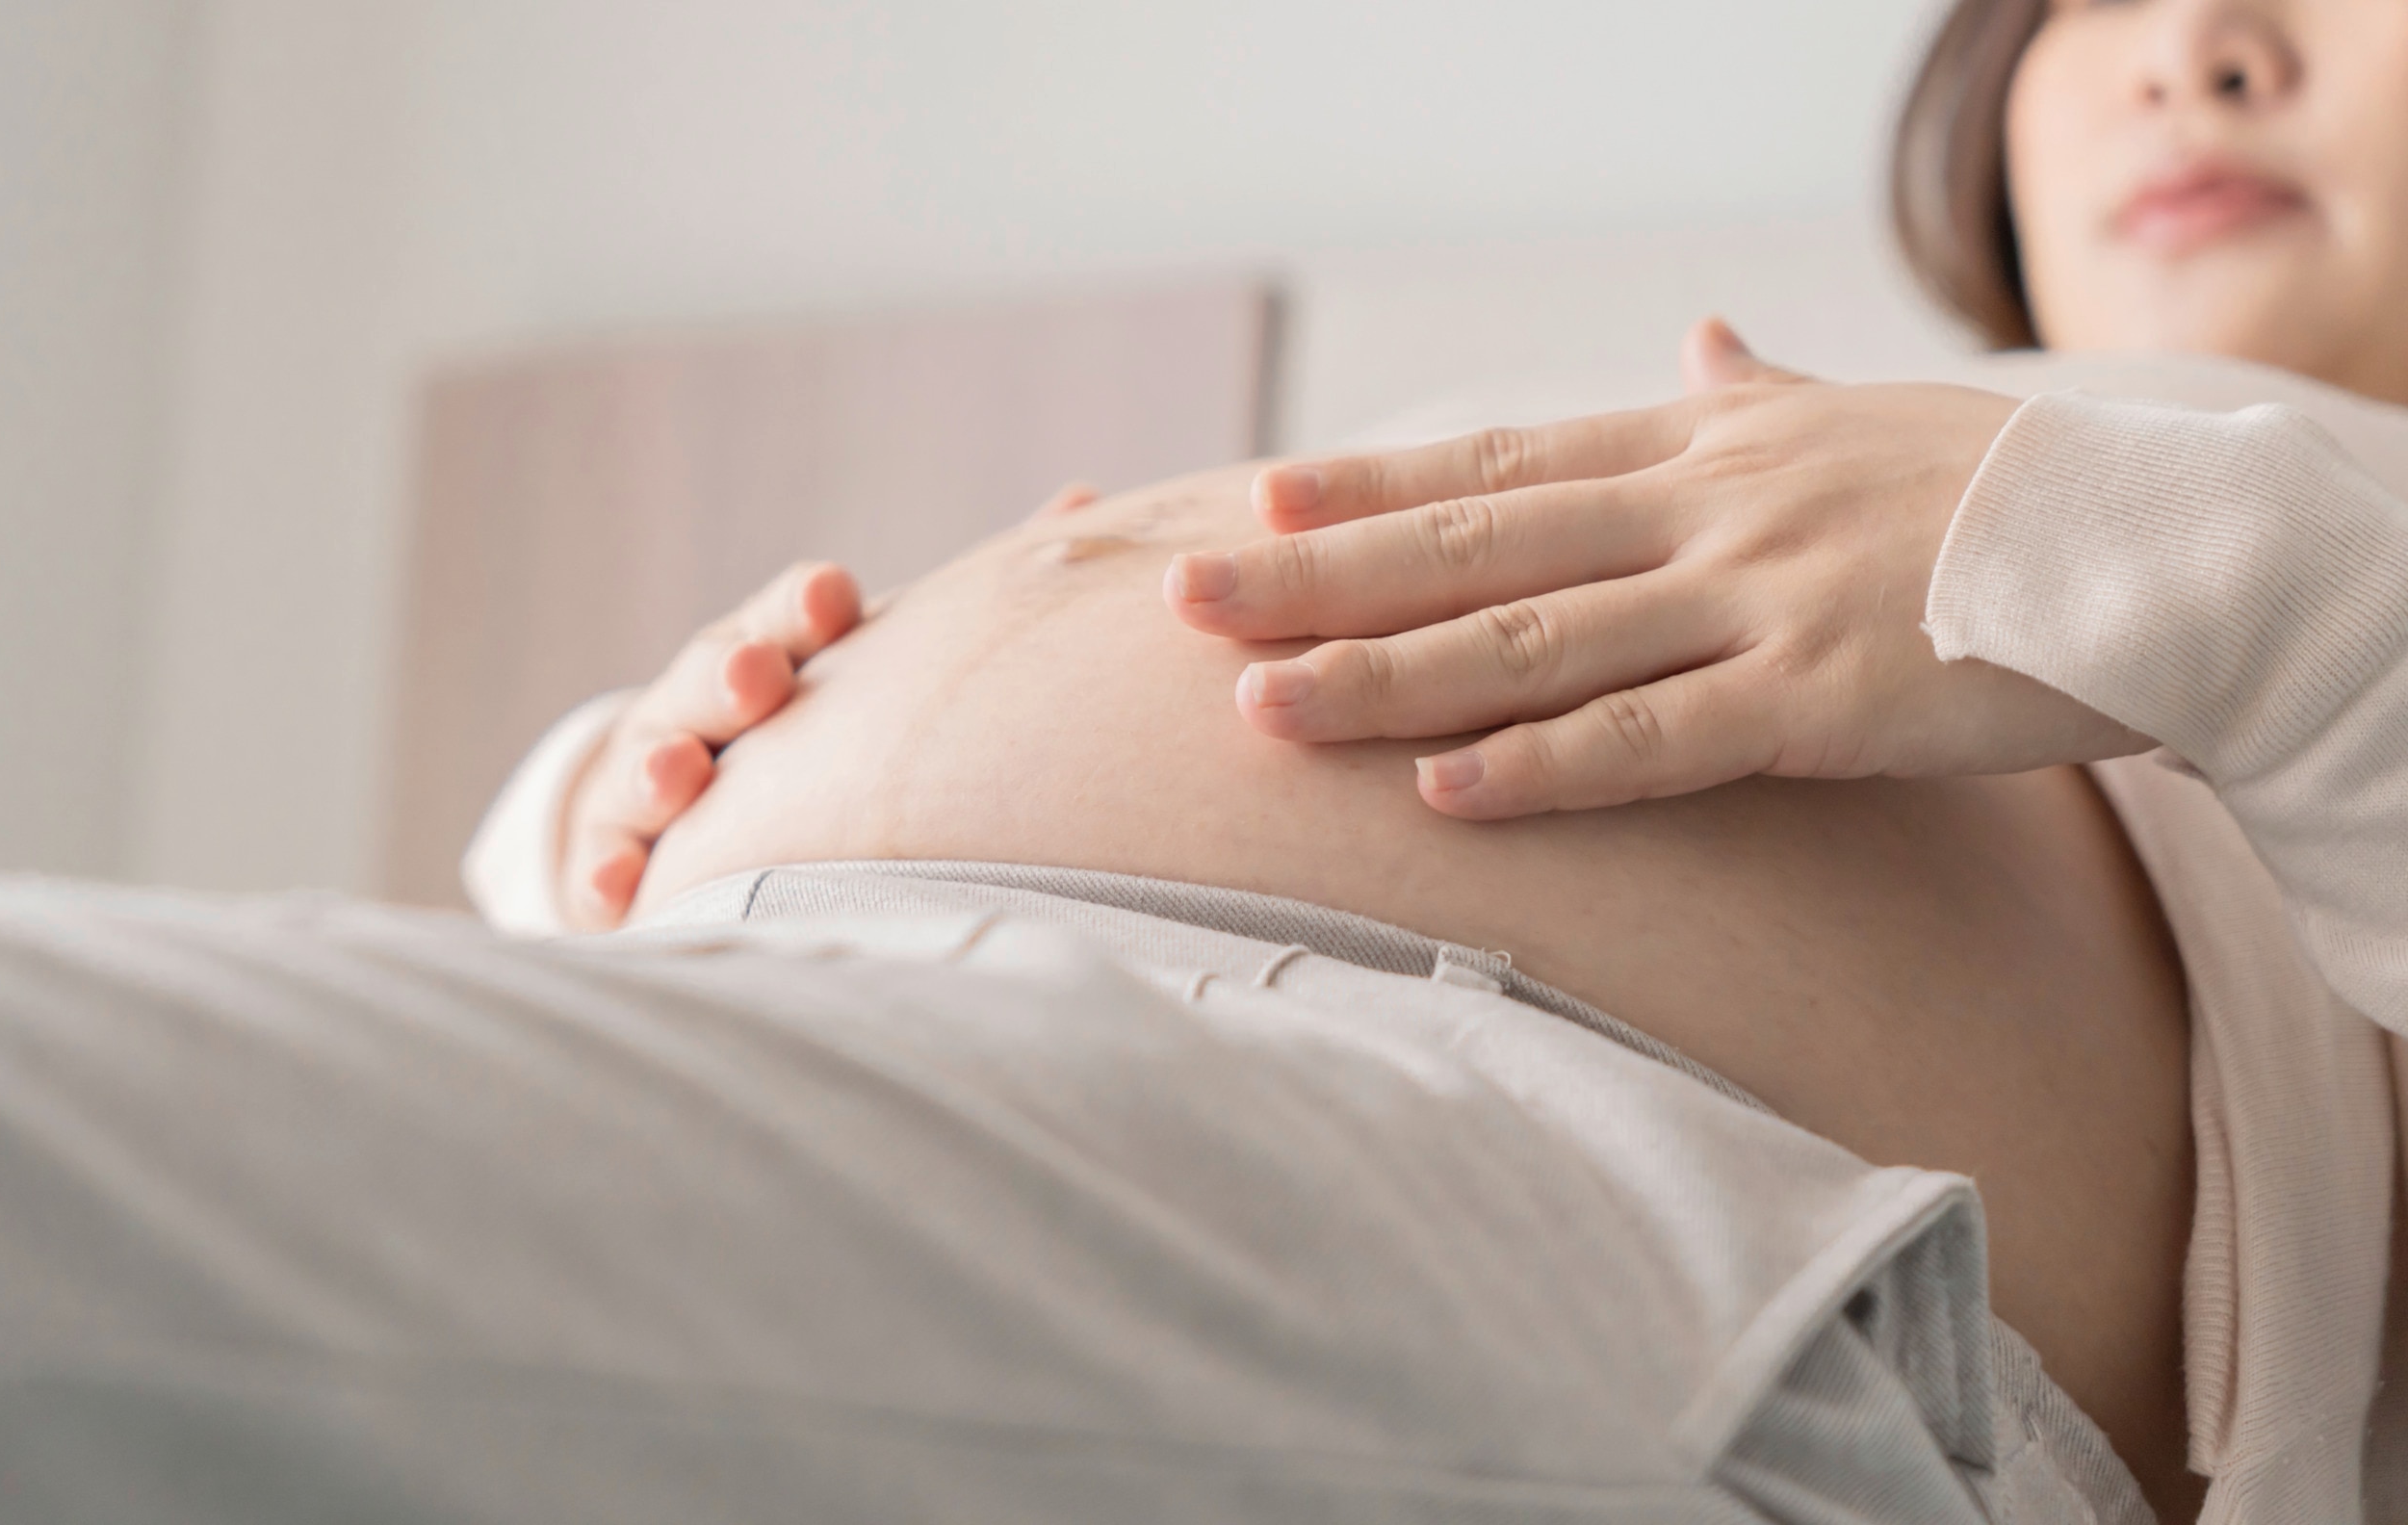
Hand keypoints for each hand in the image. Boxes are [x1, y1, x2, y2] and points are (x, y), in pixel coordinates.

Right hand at [557, 482, 1101, 927]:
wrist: (673, 806)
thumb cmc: (809, 730)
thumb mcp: (875, 664)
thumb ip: (965, 603)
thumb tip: (1088, 497)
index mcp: (781, 650)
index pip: (789, 615)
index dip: (804, 606)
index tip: (834, 597)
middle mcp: (708, 702)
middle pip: (713, 673)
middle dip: (733, 671)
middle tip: (759, 678)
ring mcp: (651, 775)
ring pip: (650, 759)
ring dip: (661, 764)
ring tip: (678, 775)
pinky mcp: (612, 858)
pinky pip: (602, 863)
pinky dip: (605, 872)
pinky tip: (615, 889)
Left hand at [1162, 320, 2152, 819]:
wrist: (2166, 546)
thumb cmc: (2006, 489)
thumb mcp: (1863, 421)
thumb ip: (1761, 396)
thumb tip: (1702, 340)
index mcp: (1708, 448)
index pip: (1503, 465)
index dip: (1372, 488)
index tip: (1255, 505)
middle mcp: (1707, 511)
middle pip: (1479, 547)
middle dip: (1323, 580)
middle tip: (1190, 603)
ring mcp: (1758, 600)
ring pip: (1535, 643)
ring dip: (1389, 680)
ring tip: (1264, 709)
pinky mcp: (1820, 700)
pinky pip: (1655, 741)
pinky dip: (1543, 767)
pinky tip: (1442, 793)